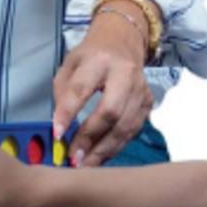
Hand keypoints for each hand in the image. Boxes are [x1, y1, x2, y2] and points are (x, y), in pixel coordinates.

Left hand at [52, 1, 152, 167]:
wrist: (123, 41)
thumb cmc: (91, 55)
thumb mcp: (70, 63)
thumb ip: (63, 92)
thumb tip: (60, 127)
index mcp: (98, 59)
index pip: (81, 88)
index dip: (68, 112)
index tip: (57, 134)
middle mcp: (124, 74)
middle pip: (110, 111)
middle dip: (91, 138)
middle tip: (75, 158)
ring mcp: (140, 90)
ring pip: (125, 126)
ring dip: (104, 149)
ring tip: (86, 165)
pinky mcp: (148, 102)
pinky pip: (133, 130)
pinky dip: (116, 146)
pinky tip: (102, 156)